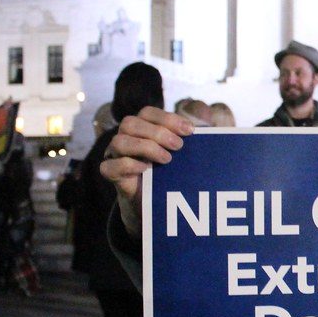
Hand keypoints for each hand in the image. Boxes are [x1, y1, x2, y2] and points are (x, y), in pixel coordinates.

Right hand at [99, 106, 193, 235]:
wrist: (157, 203)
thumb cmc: (171, 172)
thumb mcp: (184, 154)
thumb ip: (193, 138)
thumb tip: (207, 120)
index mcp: (142, 127)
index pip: (147, 112)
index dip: (168, 118)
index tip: (190, 131)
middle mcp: (125, 137)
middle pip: (130, 123)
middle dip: (157, 132)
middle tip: (179, 146)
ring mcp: (115, 156)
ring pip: (119, 142)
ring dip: (145, 147)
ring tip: (167, 159)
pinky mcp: (112, 175)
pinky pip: (109, 166)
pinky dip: (128, 165)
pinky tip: (146, 169)